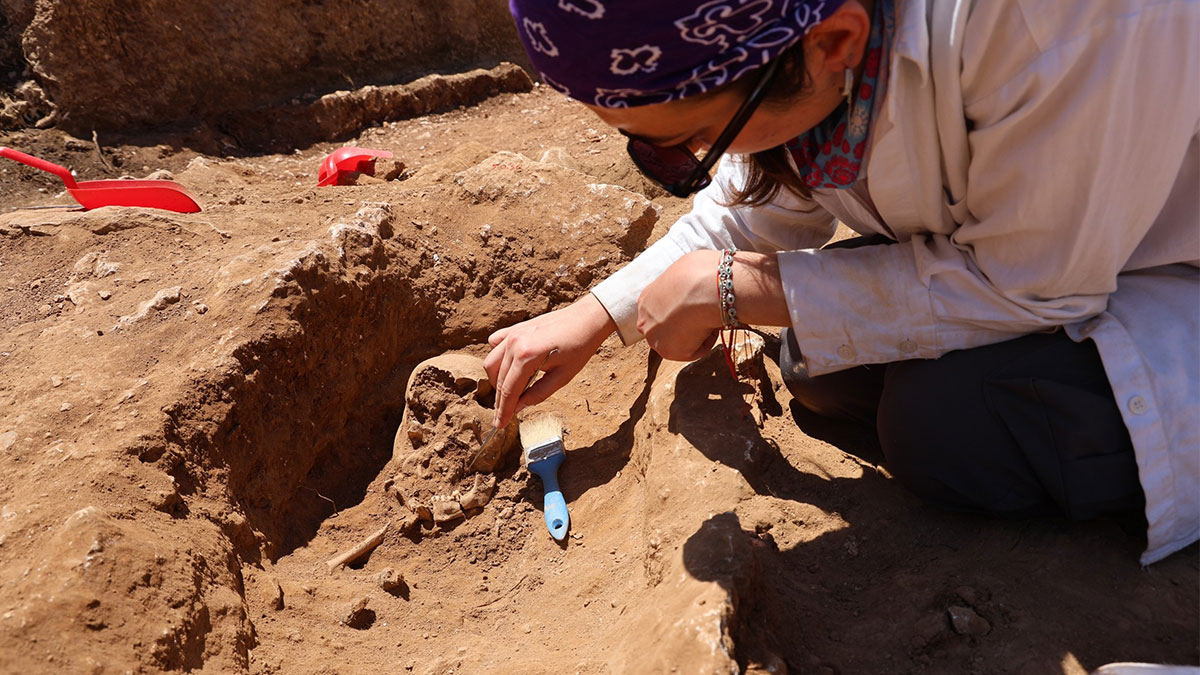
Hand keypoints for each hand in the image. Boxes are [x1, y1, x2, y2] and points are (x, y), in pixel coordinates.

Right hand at [484, 293, 616, 428]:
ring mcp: (512, 334)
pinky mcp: (515, 328)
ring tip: (510, 393)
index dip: (504, 411)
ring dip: (497, 380)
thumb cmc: (579, 347)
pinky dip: (497, 358)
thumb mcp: (562, 377)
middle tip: (505, 415)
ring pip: (491, 363)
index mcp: (527, 356)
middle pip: (498, 379)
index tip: (500, 425)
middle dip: (500, 400)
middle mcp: (514, 344)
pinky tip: (509, 367)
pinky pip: (495, 345)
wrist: (587, 319)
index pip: (509, 390)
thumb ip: (537, 394)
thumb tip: (518, 408)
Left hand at [637, 250, 789, 360]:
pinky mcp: (667, 352)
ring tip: (706, 317)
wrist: (706, 287)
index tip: (698, 307)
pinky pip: (693, 351)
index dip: (683, 311)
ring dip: (697, 332)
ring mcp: (653, 337)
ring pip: (682, 340)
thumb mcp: (687, 270)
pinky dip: (705, 342)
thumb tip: (698, 284)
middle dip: (687, 325)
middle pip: (670, 329)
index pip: (663, 311)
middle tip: (705, 314)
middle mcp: (644, 318)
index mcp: (647, 298)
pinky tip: (708, 326)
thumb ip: (683, 284)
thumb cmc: (702, 273)